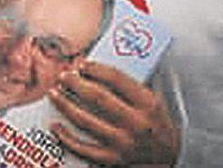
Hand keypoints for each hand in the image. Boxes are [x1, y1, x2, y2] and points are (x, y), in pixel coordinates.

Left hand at [49, 61, 179, 164]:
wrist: (168, 160)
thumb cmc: (157, 127)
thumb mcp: (153, 103)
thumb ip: (129, 87)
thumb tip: (95, 70)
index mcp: (148, 104)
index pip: (116, 79)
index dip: (95, 69)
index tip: (81, 63)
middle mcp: (137, 123)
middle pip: (97, 97)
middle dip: (75, 83)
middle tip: (63, 76)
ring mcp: (124, 143)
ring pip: (85, 120)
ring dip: (64, 104)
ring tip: (53, 93)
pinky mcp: (113, 159)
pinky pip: (83, 147)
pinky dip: (66, 136)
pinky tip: (55, 125)